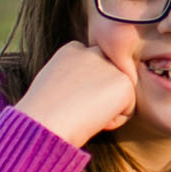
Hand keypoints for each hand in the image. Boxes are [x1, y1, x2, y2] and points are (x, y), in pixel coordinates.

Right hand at [18, 41, 137, 147]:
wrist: (44, 122)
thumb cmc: (42, 113)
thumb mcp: (53, 85)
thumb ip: (74, 78)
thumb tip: (89, 90)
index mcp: (72, 49)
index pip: (93, 68)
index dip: (85, 90)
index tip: (70, 102)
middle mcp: (93, 52)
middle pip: (110, 78)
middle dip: (101, 96)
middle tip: (79, 111)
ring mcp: (110, 65)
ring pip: (120, 94)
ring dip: (108, 110)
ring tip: (85, 117)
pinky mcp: (124, 82)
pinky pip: (128, 109)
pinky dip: (115, 121)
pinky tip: (95, 121)